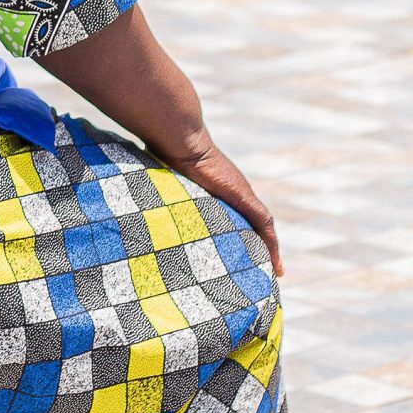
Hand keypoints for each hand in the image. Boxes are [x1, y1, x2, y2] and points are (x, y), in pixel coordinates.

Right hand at [160, 130, 282, 276]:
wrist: (178, 142)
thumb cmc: (166, 155)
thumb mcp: (167, 184)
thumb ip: (163, 195)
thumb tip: (138, 204)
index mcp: (217, 191)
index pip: (236, 217)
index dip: (241, 235)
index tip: (243, 254)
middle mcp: (234, 193)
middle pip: (252, 225)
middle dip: (258, 246)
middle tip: (260, 269)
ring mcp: (241, 194)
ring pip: (261, 228)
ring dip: (268, 249)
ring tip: (274, 271)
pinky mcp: (244, 197)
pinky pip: (263, 224)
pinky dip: (271, 244)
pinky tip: (274, 263)